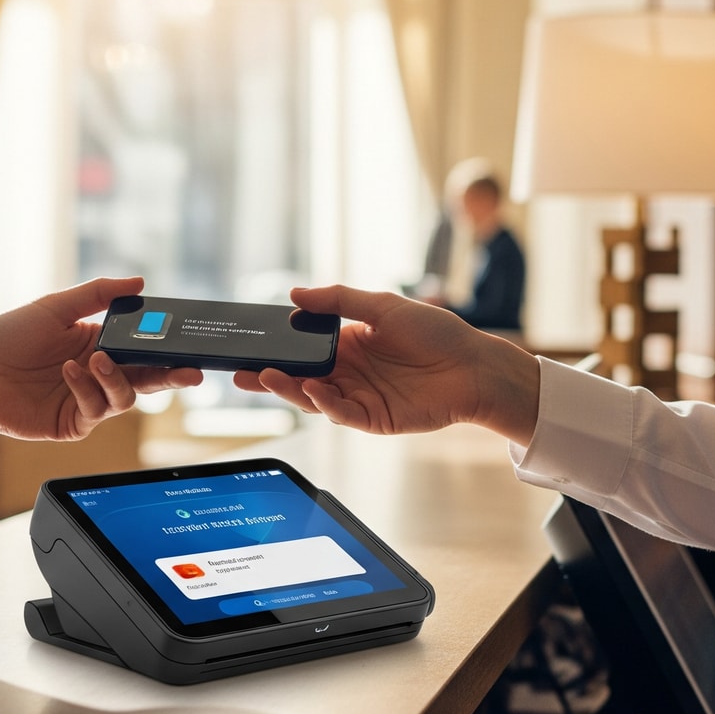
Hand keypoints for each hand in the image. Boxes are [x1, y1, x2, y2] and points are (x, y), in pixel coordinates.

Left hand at [0, 276, 202, 441]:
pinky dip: (87, 389)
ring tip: (95, 360)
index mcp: (98, 343)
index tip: (186, 343)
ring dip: (116, 378)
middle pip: (146, 378)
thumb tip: (140, 282)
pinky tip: (68, 373)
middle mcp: (97, 373)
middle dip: (170, 376)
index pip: (142, 348)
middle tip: (189, 372)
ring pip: (125, 398)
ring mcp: (87, 400)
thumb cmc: (7, 336)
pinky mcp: (73, 423)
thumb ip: (99, 294)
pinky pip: (97, 410)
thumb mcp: (55, 306)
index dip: (166, 348)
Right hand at [231, 285, 540, 443]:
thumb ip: (338, 301)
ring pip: (314, 398)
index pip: (303, 349)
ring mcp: (360, 397)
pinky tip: (314, 392)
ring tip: (267, 378)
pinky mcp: (374, 419)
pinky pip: (342, 414)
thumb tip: (295, 294)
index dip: (278, 349)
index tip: (250, 346)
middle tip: (239, 372)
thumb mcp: (383, 305)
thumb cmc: (436, 332)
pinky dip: (325, 405)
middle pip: (300, 377)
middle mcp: (349, 373)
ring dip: (290, 390)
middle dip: (269, 376)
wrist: (474, 366)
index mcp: (349, 344)